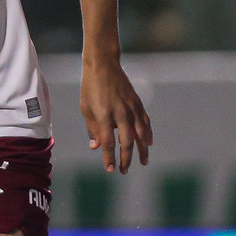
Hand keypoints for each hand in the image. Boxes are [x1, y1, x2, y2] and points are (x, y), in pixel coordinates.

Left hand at [80, 57, 152, 174]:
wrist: (103, 65)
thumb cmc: (90, 88)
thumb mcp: (86, 108)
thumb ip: (92, 129)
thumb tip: (95, 147)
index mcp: (103, 115)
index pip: (108, 143)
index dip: (109, 157)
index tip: (110, 169)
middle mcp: (120, 113)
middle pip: (126, 142)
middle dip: (126, 159)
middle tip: (124, 170)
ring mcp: (131, 108)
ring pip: (140, 134)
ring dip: (142, 150)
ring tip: (143, 162)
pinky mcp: (137, 103)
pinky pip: (145, 121)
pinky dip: (148, 133)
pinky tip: (149, 143)